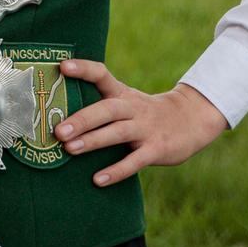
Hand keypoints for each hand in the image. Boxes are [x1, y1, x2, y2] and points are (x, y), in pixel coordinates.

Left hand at [52, 59, 229, 186]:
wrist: (191, 120)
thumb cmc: (144, 113)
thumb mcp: (126, 101)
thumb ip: (99, 105)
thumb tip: (56, 114)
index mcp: (122, 93)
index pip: (101, 75)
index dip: (83, 69)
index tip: (62, 66)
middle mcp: (133, 108)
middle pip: (106, 109)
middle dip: (82, 119)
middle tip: (58, 130)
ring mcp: (146, 128)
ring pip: (118, 133)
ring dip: (93, 141)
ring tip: (69, 149)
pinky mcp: (157, 149)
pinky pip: (135, 161)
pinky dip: (116, 171)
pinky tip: (98, 180)